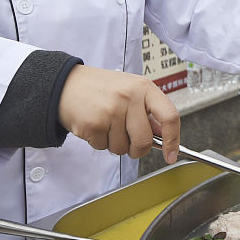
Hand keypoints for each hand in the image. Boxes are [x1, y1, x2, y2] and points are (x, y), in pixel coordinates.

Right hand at [58, 66, 181, 163]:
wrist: (66, 84)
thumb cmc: (101, 89)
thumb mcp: (130, 89)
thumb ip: (148, 111)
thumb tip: (164, 136)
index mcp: (144, 87)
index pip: (170, 116)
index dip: (173, 140)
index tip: (171, 155)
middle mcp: (129, 97)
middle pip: (144, 141)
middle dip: (137, 149)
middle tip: (128, 140)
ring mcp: (111, 111)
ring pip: (122, 148)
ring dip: (115, 144)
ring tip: (106, 124)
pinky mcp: (93, 124)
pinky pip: (104, 147)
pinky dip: (99, 142)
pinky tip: (95, 125)